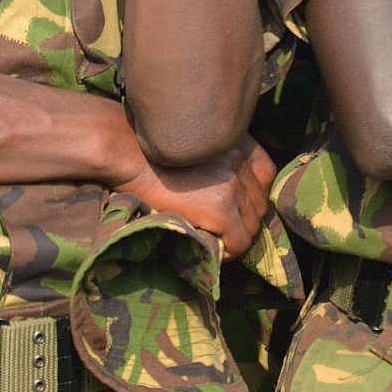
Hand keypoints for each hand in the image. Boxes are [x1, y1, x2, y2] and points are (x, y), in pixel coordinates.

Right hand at [112, 133, 275, 258]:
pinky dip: (229, 251)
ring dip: (236, 237)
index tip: (238, 206)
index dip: (254, 194)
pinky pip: (239, 242)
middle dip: (244, 219)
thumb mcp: (191, 144)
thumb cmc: (147, 150)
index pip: (265, 171)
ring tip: (214, 241)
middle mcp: (239, 160)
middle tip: (222, 231)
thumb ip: (215, 159)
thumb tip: (226, 192)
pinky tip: (211, 249)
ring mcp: (232, 184)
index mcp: (235, 140)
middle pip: (259, 202)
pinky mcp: (220, 208)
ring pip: (252, 225)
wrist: (126, 153)